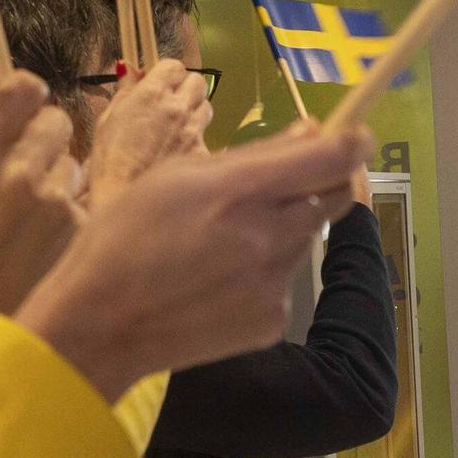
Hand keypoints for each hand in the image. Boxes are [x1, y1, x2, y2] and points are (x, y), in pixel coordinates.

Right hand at [0, 72, 82, 340]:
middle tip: (30, 171)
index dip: (30, 102)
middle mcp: (23, 174)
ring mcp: (59, 203)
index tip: (26, 115)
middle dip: (49, 139)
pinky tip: (54, 235)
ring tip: (37, 214)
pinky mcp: (85, 227)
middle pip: (59, 123)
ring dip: (61, 177)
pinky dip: (76, 209)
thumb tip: (5, 77)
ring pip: (74, 163)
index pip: (27, 94)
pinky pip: (87, 197)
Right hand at [15, 124, 371, 400]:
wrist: (103, 325)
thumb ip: (253, 155)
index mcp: (241, 191)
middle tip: (282, 186)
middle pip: (333, 198)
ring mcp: (275, 282)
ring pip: (305, 238)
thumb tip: (310, 132)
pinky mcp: (274, 317)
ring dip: (283, 228)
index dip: (352, 143)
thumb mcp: (176, 176)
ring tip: (225, 241)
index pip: (330, 159)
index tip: (354, 138)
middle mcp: (269, 236)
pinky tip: (220, 279)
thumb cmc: (125, 237)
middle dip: (320, 183)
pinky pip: (286, 280)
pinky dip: (264, 271)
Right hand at [87, 60, 213, 206]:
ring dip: (195, 111)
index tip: (161, 81)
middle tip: (173, 99)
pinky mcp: (203, 153)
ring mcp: (194, 131)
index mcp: (152, 94)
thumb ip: (125, 91)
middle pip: (198, 82)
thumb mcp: (109, 118)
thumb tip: (129, 70)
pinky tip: (181, 151)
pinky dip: (197, 141)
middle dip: (186, 87)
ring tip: (179, 124)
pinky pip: (206, 138)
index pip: (174, 66)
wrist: (125, 195)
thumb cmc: (110, 158)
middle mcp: (178, 108)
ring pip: (206, 107)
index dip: (168, 73)